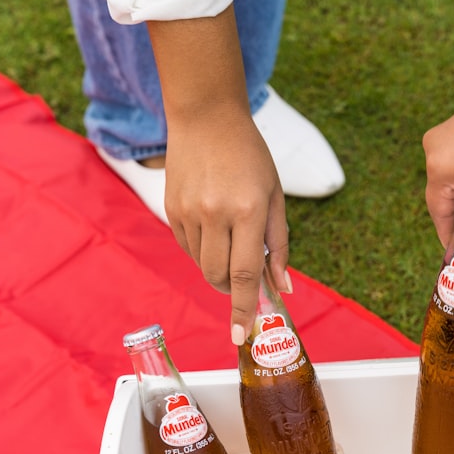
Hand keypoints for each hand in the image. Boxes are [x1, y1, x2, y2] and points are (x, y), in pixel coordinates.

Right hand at [163, 104, 290, 345]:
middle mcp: (214, 214)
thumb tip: (282, 288)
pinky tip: (212, 225)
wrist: (206, 118)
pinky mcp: (170, 210)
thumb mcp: (275, 197)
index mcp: (248, 211)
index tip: (242, 335)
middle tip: (246, 275)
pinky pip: (187, 248)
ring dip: (219, 267)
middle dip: (233, 288)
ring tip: (230, 237)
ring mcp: (188, 213)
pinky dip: (202, 249)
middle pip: (220, 277)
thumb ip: (279, 245)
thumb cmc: (250, 157)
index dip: (244, 309)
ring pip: (202, 265)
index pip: (245, 275)